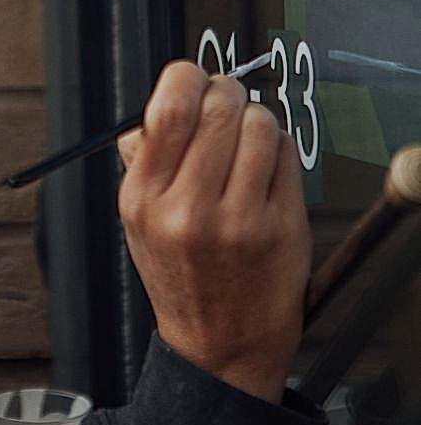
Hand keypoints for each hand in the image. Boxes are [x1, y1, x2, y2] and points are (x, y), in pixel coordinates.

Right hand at [118, 61, 310, 402]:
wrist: (219, 346)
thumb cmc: (181, 272)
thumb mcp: (137, 218)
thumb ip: (144, 157)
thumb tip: (164, 101)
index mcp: (142, 198)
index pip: (170, 106)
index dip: (188, 78)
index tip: (194, 84)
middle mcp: (187, 209)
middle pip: (220, 106)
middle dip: (227, 94)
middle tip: (227, 105)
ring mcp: (239, 221)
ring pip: (260, 124)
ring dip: (257, 120)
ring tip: (247, 141)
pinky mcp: (282, 229)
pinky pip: (287, 155)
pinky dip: (279, 149)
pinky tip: (265, 170)